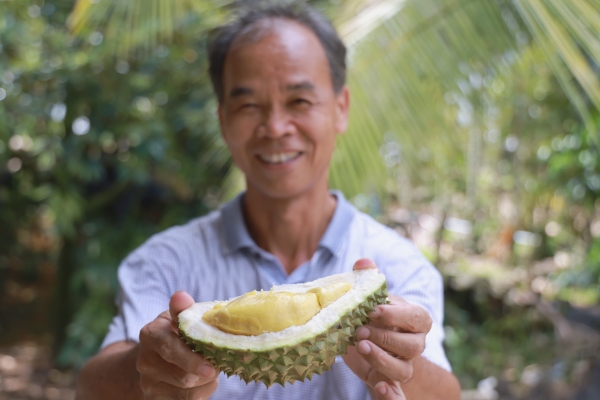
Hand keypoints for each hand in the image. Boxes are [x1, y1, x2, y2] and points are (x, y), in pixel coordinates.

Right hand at [137, 291, 219, 398]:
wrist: (154, 356)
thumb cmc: (175, 332)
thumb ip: (182, 308)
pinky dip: (202, 392)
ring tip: (213, 370)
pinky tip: (204, 381)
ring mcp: (148, 382)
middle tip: (219, 366)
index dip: (191, 359)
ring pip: (186, 390)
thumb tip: (181, 296)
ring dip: (206, 382)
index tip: (211, 367)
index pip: (170, 348)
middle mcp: (145, 361)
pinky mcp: (155, 398)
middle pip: (181, 375)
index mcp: (151, 334)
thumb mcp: (177, 316)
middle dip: (206, 373)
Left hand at [343, 259, 432, 399]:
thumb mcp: (370, 296)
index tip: (374, 309)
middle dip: (386, 337)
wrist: (366, 339)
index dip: (397, 315)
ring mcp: (402, 364)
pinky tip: (379, 386)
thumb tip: (363, 263)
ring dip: (382, 359)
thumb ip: (368, 278)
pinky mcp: (388, 381)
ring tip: (360, 346)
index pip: (418, 318)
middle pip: (412, 346)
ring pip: (403, 369)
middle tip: (360, 330)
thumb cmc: (372, 314)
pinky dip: (390, 394)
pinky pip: (397, 394)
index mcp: (415, 320)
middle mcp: (414, 344)